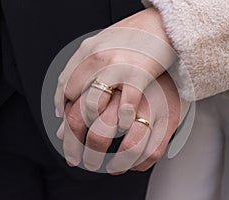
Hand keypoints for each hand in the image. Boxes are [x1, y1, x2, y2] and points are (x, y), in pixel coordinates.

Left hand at [54, 7, 176, 130]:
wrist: (164, 22)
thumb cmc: (136, 33)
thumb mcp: (105, 41)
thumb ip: (91, 59)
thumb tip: (79, 80)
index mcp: (88, 49)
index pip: (64, 81)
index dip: (60, 101)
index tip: (63, 114)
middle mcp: (98, 57)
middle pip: (74, 95)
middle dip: (75, 115)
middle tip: (81, 127)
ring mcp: (116, 67)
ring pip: (92, 104)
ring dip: (95, 121)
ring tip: (102, 127)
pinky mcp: (137, 76)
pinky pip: (124, 107)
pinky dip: (123, 120)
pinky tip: (125, 124)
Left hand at [57, 72, 180, 173]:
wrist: (168, 57)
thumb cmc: (129, 72)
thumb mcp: (100, 83)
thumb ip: (79, 105)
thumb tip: (59, 132)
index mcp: (103, 83)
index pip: (77, 118)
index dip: (71, 143)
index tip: (72, 156)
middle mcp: (126, 95)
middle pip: (100, 134)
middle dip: (91, 155)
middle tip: (88, 163)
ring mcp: (149, 105)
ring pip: (130, 147)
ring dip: (118, 164)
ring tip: (111, 168)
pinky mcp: (168, 115)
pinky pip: (153, 149)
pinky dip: (141, 162)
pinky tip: (134, 164)